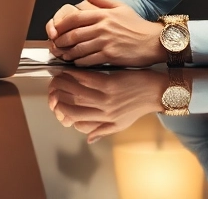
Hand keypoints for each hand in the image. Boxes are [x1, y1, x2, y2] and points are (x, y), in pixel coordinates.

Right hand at [47, 68, 170, 141]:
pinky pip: (86, 79)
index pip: (76, 121)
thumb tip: (87, 139)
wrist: (156, 92)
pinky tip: (70, 69)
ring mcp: (106, 98)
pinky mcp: (110, 83)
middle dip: (57, 99)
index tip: (55, 105)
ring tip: (56, 78)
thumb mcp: (121, 124)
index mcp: (104, 121)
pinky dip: (75, 74)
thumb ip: (102, 130)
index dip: (62, 113)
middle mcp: (103, 112)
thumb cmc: (138, 107)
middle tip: (51, 89)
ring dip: (63, 84)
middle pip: (72, 107)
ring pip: (76, 92)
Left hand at [50, 0, 165, 66]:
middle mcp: (103, 27)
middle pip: (74, 34)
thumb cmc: (138, 25)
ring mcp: (106, 41)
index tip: (56, 30)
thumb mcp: (120, 7)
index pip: (75, 18)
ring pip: (79, 48)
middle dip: (62, 41)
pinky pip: (89, 59)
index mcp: (103, 15)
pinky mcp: (110, 55)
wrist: (154, 41)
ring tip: (64, 55)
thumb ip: (101, 0)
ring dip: (68, 53)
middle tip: (56, 45)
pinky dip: (80, 62)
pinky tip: (77, 62)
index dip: (61, 25)